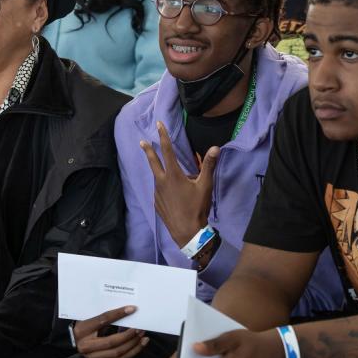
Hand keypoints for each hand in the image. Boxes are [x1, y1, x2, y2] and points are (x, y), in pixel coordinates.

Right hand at [74, 306, 148, 357]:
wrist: (71, 339)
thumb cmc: (83, 325)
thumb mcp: (90, 318)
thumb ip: (106, 317)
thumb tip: (127, 311)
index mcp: (83, 330)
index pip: (103, 320)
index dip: (118, 314)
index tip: (132, 309)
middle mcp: (86, 346)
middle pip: (112, 342)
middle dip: (129, 335)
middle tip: (140, 328)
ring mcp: (93, 356)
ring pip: (118, 353)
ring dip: (133, 345)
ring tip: (143, 337)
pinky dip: (131, 352)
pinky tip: (139, 344)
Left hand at [140, 122, 217, 248]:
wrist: (187, 232)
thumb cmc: (197, 207)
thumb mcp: (205, 185)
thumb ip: (208, 165)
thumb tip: (215, 148)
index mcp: (173, 175)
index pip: (167, 150)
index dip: (163, 136)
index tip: (158, 125)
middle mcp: (161, 182)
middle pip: (153, 162)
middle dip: (148, 150)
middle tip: (142, 141)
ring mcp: (157, 193)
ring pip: (158, 178)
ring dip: (161, 172)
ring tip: (172, 176)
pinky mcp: (157, 203)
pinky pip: (160, 191)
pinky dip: (164, 187)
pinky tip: (172, 194)